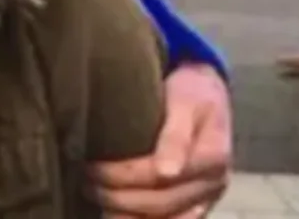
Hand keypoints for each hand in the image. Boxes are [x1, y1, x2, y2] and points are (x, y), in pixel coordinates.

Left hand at [88, 64, 231, 217]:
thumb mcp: (185, 103)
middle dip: (117, 197)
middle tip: (84, 183)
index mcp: (212, 157)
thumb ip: (176, 137)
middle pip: (160, 202)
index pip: (159, 176)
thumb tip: (167, 172)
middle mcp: (214, 183)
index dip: (120, 175)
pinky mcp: (200, 203)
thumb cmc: (191, 92)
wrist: (208, 92)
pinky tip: (117, 216)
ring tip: (95, 201)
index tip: (89, 167)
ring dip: (128, 216)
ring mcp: (208, 196)